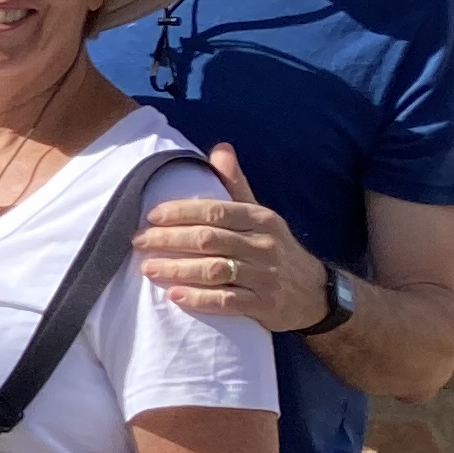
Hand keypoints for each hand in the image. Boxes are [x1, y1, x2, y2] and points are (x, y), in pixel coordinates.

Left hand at [131, 146, 327, 332]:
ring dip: (178, 269)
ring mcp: (264, 276)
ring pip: (215, 270)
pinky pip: (227, 301)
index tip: (151, 216)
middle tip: (138, 241)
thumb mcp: (260, 215)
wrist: (315, 291)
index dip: (181, 212)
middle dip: (170, 239)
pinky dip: (199, 298)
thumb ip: (236, 185)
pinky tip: (174, 295)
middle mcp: (263, 245)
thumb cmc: (275, 248)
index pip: (215, 211)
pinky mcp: (263, 305)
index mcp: (260, 219)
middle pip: (209, 239)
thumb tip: (220, 148)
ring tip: (148, 268)